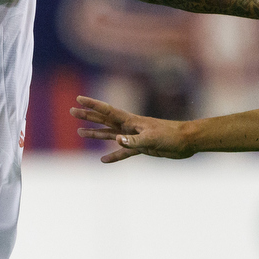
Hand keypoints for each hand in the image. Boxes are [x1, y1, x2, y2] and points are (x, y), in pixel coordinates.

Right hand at [71, 96, 193, 161]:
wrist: (187, 142)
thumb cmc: (172, 136)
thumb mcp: (152, 138)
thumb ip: (134, 141)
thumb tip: (117, 140)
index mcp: (131, 121)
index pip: (107, 111)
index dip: (92, 105)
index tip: (78, 99)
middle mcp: (130, 127)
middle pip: (104, 120)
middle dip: (88, 116)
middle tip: (72, 111)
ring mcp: (134, 138)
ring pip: (110, 135)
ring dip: (95, 133)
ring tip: (80, 132)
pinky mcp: (141, 148)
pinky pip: (123, 153)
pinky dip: (113, 156)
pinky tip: (103, 160)